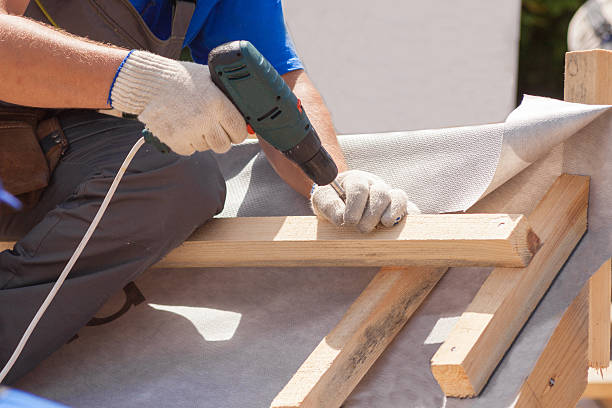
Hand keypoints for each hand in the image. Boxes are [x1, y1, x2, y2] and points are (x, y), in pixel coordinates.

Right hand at [109, 50, 247, 154]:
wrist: (148, 81)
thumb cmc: (180, 78)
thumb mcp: (208, 79)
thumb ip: (226, 95)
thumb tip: (244, 110)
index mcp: (218, 103)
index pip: (239, 131)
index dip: (237, 132)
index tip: (233, 130)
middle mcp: (206, 119)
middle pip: (224, 146)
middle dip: (220, 139)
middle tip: (213, 129)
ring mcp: (190, 132)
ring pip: (205, 148)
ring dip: (202, 139)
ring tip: (192, 122)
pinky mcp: (174, 140)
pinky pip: (188, 151)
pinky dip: (186, 143)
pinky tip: (181, 127)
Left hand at [311, 170, 419, 232]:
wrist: (340, 202)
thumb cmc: (332, 201)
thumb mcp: (322, 200)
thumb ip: (329, 206)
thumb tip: (341, 218)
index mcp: (355, 179)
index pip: (358, 187)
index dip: (354, 204)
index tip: (348, 221)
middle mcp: (374, 184)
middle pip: (380, 192)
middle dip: (372, 213)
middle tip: (362, 229)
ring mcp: (388, 195)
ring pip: (398, 197)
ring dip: (392, 212)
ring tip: (385, 224)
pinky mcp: (398, 208)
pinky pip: (410, 208)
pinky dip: (410, 216)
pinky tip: (405, 227)